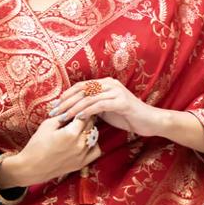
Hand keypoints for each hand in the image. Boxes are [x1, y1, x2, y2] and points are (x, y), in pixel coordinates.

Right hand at [0, 113, 101, 187]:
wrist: (32, 167)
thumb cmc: (37, 145)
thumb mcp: (47, 125)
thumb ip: (62, 116)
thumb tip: (73, 108)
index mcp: (71, 133)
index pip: (84, 115)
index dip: (81, 109)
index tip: (79, 106)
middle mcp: (79, 144)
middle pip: (91, 124)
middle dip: (86, 117)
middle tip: (80, 114)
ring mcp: (82, 155)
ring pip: (95, 136)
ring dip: (90, 129)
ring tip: (81, 127)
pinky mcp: (82, 164)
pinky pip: (96, 151)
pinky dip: (93, 144)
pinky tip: (85, 141)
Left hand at [50, 78, 165, 138]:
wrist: (150, 121)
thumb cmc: (128, 117)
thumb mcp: (107, 111)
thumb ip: (94, 107)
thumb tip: (76, 112)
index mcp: (105, 83)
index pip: (80, 87)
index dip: (66, 96)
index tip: (54, 107)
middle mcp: (109, 84)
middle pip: (81, 90)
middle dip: (65, 102)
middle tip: (53, 112)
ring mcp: (115, 91)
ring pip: (88, 98)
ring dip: (73, 108)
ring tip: (62, 117)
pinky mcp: (120, 102)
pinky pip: (99, 105)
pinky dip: (86, 112)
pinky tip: (77, 118)